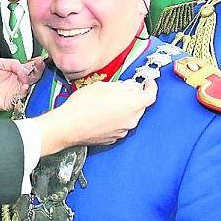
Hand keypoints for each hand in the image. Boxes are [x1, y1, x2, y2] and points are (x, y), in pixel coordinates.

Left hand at [0, 58, 38, 111]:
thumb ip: (12, 63)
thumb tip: (23, 67)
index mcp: (15, 72)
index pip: (29, 68)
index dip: (35, 64)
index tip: (39, 61)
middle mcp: (17, 82)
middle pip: (33, 77)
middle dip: (37, 72)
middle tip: (38, 67)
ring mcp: (15, 91)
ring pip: (30, 87)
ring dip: (31, 82)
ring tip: (27, 78)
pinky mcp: (12, 101)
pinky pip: (21, 98)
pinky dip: (24, 92)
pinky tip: (24, 87)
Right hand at [34, 79, 156, 154]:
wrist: (68, 126)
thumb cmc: (83, 106)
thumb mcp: (103, 86)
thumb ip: (122, 86)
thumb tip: (130, 87)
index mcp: (131, 105)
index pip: (151, 95)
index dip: (151, 87)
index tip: (148, 82)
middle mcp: (130, 120)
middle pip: (140, 106)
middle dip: (134, 97)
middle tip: (123, 90)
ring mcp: (122, 131)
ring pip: (129, 116)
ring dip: (123, 109)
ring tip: (107, 102)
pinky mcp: (113, 138)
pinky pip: (119, 126)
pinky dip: (115, 119)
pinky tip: (101, 114)